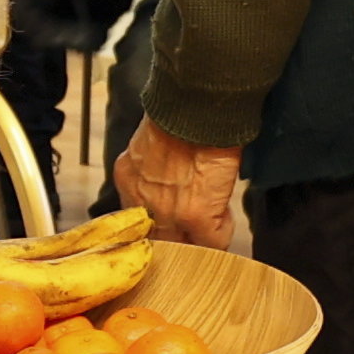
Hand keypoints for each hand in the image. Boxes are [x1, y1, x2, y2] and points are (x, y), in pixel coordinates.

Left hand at [111, 121, 240, 250]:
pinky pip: (213, 241)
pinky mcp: (195, 216)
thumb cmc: (182, 113)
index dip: (158, 223)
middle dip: (177, 240)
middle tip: (194, 234)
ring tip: (211, 227)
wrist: (197, 105)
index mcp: (130, 179)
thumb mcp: (151, 144)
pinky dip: (223, 230)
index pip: (136, 221)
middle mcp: (141, 201)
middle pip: (157, 242)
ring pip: (183, 248)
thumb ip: (151, 169)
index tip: (172, 222)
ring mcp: (167, 212)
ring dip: (199, 241)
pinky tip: (224, 213)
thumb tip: (170, 181)